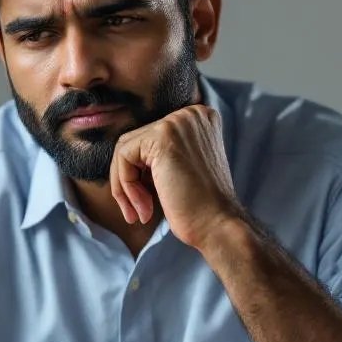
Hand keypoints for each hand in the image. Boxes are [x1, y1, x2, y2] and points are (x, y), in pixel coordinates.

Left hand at [109, 104, 242, 252]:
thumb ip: (160, 154)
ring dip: (126, 186)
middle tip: (140, 211)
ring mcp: (178, 123)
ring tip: (142, 212)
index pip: (151, 138)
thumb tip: (124, 153)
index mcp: (199, 119)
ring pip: (126, 149)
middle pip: (136, 141)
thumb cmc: (200, 207)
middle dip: (131, 180)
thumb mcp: (181, 169)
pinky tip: (143, 209)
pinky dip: (125, 186)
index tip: (148, 200)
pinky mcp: (163, 136)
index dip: (141, 172)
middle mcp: (190, 114)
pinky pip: (123, 157)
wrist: (218, 227)